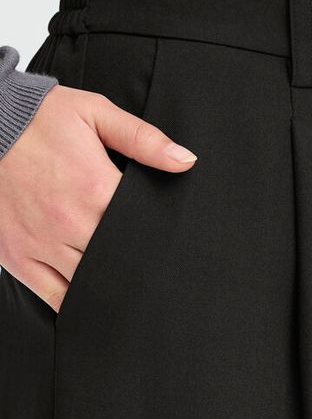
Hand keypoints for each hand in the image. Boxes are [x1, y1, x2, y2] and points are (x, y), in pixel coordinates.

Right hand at [0, 84, 197, 312]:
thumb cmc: (40, 118)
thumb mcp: (95, 114)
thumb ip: (143, 139)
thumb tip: (186, 161)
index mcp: (96, 189)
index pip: (143, 230)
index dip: (161, 241)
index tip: (173, 248)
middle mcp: (70, 223)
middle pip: (120, 263)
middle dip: (140, 269)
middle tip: (158, 277)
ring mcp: (42, 244)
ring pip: (90, 285)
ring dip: (111, 288)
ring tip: (131, 291)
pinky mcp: (18, 257)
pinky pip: (53, 296)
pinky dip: (75, 304)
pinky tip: (93, 302)